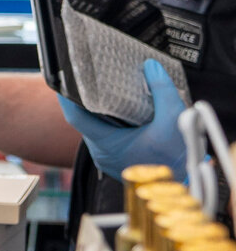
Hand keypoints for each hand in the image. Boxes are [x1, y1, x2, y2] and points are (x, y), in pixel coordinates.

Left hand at [60, 58, 189, 178]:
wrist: (187, 183)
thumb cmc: (177, 157)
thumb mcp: (173, 118)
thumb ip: (162, 89)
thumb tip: (150, 67)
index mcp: (106, 144)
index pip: (75, 117)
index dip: (66, 97)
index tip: (63, 80)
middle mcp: (101, 153)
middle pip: (85, 121)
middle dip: (87, 101)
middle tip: (90, 80)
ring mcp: (107, 159)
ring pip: (96, 130)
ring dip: (101, 113)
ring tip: (106, 92)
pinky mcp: (116, 161)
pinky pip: (107, 138)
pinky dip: (111, 124)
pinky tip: (121, 112)